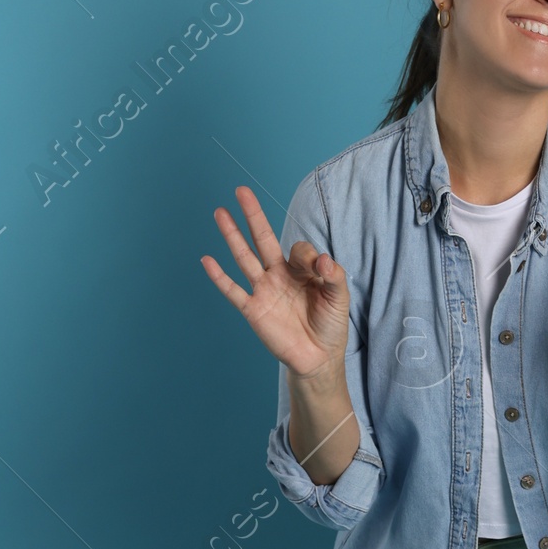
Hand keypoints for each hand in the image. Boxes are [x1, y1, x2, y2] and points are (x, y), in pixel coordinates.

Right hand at [200, 187, 348, 379]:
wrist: (319, 358)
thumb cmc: (330, 325)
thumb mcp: (339, 297)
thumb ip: (335, 276)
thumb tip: (323, 259)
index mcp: (300, 270)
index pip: (298, 249)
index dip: (308, 256)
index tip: (320, 269)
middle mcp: (278, 275)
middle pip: (262, 239)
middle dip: (253, 215)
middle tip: (241, 190)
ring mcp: (263, 290)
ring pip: (244, 257)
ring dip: (232, 235)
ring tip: (220, 212)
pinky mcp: (253, 310)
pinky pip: (233, 291)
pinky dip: (219, 277)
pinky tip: (207, 260)